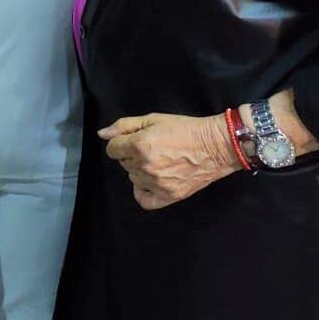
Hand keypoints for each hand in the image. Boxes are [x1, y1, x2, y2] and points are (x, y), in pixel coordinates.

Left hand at [99, 112, 238, 210]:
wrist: (216, 145)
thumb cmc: (186, 129)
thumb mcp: (153, 119)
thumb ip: (124, 126)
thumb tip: (102, 134)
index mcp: (139, 145)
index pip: (112, 149)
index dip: (121, 142)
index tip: (134, 140)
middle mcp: (145, 166)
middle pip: (123, 163)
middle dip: (131, 154)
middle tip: (152, 148)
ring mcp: (157, 183)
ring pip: (133, 178)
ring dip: (140, 170)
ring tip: (159, 160)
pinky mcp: (169, 195)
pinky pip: (144, 200)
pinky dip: (144, 191)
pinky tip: (151, 181)